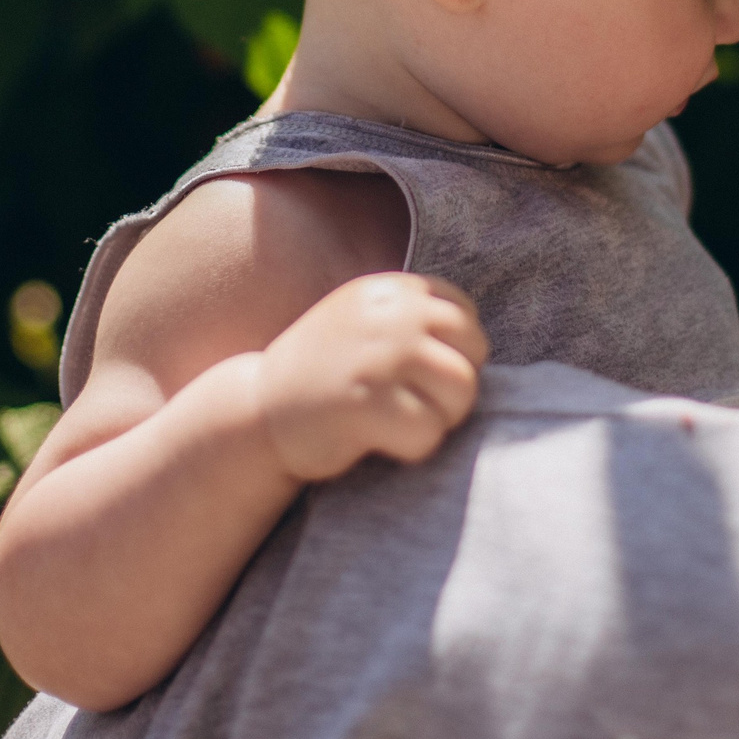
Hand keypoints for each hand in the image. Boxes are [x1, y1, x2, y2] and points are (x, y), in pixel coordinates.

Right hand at [251, 273, 488, 481]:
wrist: (258, 412)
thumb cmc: (325, 373)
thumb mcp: (367, 322)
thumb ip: (415, 319)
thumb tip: (480, 345)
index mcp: (391, 291)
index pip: (465, 318)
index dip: (456, 355)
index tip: (421, 377)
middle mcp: (390, 315)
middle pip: (474, 354)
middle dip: (455, 389)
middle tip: (417, 406)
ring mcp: (379, 357)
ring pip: (461, 392)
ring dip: (440, 419)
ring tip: (401, 422)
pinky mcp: (367, 405)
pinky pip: (430, 433)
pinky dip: (413, 448)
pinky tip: (379, 441)